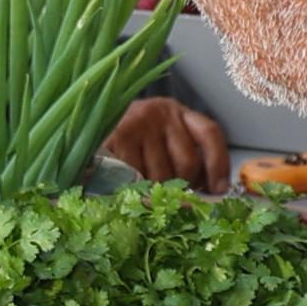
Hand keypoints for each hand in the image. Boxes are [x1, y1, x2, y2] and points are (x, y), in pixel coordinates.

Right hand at [103, 95, 229, 189]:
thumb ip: (183, 157)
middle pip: (187, 162)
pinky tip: (128, 186)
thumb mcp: (161, 138)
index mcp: (177, 112)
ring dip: (155, 190)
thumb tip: (208, 192)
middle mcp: (160, 112)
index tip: (218, 189)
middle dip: (182, 185)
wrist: (88, 119)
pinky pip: (137, 177)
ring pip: (161, 175)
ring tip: (142, 186)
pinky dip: (134, 188)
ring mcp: (138, 123)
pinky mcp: (117, 137)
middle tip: (169, 193)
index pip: (210, 133)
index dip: (218, 164)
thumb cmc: (131, 138)